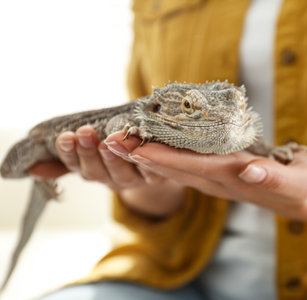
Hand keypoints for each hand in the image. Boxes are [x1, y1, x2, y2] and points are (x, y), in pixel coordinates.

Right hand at [29, 125, 184, 216]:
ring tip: (110, 140)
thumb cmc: (119, 152)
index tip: (65, 136)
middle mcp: (112, 181)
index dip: (69, 153)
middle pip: (96, 172)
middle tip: (85, 133)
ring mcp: (135, 181)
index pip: (75, 165)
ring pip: (122, 173)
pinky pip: (151, 171)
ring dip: (115, 157)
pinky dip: (146, 160)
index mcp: (93, 173)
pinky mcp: (158, 178)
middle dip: (89, 152)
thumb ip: (65, 162)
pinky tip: (142, 147)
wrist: (157, 164)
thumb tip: (33, 169)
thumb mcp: (92, 156)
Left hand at [103, 135, 306, 219]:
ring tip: (119, 142)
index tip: (135, 148)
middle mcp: (218, 180)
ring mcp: (215, 180)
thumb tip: (249, 171)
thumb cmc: (300, 184)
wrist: (299, 197)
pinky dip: (164, 155)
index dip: (164, 158)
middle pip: (175, 168)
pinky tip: (148, 146)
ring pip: (176, 167)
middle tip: (110, 141)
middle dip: (143, 156)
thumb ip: (274, 176)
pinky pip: (185, 165)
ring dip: (147, 156)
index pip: (194, 166)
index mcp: (235, 177)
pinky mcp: (217, 175)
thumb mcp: (297, 180)